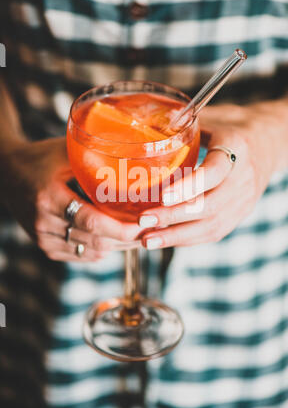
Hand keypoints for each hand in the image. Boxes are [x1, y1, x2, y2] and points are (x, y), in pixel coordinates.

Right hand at [0, 138, 140, 260]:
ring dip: (118, 245)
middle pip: (96, 240)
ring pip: (91, 251)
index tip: (147, 223)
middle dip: (128, 238)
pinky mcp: (45, 247)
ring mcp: (43, 238)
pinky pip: (81, 255)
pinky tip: (116, 238)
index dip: (122, 228)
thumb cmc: (41, 157)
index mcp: (49, 197)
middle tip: (153, 228)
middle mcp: (43, 223)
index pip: (93, 222)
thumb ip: (96, 158)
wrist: (7, 173)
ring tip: (140, 233)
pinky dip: (102, 249)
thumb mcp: (66, 152)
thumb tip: (136, 162)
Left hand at [138, 101, 287, 248]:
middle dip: (173, 217)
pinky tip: (164, 240)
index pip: (214, 172)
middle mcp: (244, 178)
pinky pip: (215, 232)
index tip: (163, 196)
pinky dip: (187, 239)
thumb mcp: (213, 117)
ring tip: (147, 240)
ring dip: (176, 236)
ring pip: (211, 225)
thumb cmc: (232, 127)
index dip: (189, 186)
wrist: (269, 143)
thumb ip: (184, 124)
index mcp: (237, 148)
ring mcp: (245, 200)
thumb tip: (142, 125)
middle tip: (143, 221)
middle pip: (209, 206)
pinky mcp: (241, 214)